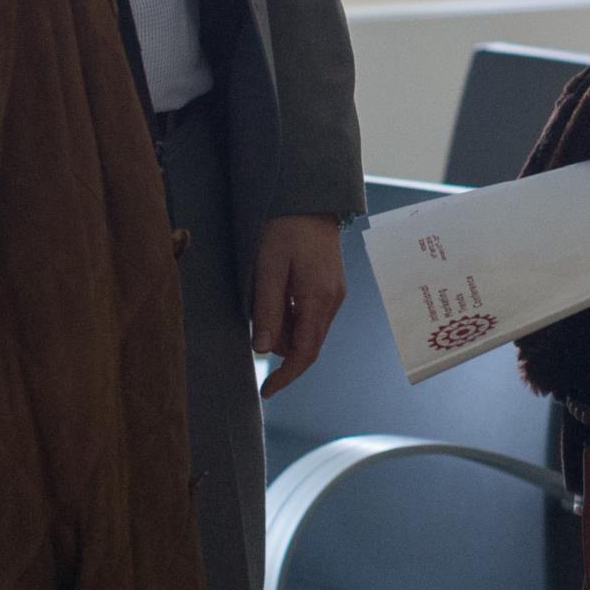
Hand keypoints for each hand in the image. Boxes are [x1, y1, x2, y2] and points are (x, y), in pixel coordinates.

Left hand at [252, 214, 346, 399]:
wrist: (308, 198)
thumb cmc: (284, 228)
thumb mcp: (268, 268)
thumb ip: (267, 310)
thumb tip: (263, 350)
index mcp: (319, 299)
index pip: (305, 353)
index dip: (286, 376)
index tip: (266, 391)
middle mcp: (333, 301)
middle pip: (307, 344)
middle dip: (280, 347)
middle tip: (255, 323)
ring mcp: (334, 294)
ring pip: (307, 330)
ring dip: (283, 329)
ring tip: (263, 297)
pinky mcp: (329, 286)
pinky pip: (310, 314)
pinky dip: (290, 316)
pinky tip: (276, 293)